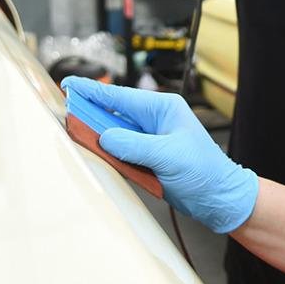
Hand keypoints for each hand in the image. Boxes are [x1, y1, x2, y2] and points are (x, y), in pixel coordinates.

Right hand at [62, 77, 257, 232]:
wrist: (219, 199)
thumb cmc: (204, 172)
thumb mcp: (168, 156)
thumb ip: (134, 145)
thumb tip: (105, 138)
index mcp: (163, 109)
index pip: (121, 97)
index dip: (93, 91)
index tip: (69, 85)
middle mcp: (154, 121)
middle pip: (113, 115)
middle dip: (90, 115)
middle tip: (64, 115)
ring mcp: (150, 141)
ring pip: (114, 135)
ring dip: (97, 138)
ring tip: (74, 135)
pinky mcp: (147, 160)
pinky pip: (120, 154)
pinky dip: (108, 155)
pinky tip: (95, 155)